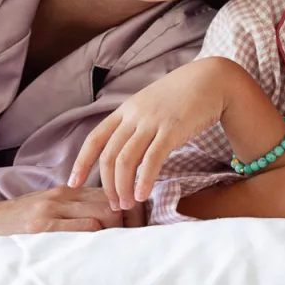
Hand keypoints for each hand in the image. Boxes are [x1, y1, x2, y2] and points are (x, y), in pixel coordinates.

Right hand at [0, 186, 145, 239]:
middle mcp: (63, 196)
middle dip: (133, 221)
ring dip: (120, 231)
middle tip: (140, 241)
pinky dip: (99, 238)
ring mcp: (52, 210)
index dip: (132, 210)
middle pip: (114, 201)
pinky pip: (82, 228)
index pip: (111, 193)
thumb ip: (73, 212)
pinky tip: (105, 250)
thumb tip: (106, 223)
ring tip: (126, 247)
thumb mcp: (45, 210)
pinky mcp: (41, 227)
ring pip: (104, 212)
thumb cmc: (12, 223)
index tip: (141, 227)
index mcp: (66, 192)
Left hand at [69, 57, 245, 208]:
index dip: (81, 163)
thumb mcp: (152, 105)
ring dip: (123, 187)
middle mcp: (134, 115)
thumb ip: (137, 124)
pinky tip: (142, 194)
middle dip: (108, 185)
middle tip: (114, 205)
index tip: (72, 183)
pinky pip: (151, 159)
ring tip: (128, 204)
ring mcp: (152, 121)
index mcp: (126, 110)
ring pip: (126, 159)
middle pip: (109, 155)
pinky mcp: (172, 129)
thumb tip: (128, 151)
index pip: (95, 138)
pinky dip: (144, 179)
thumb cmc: (184, 96)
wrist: (212, 79)